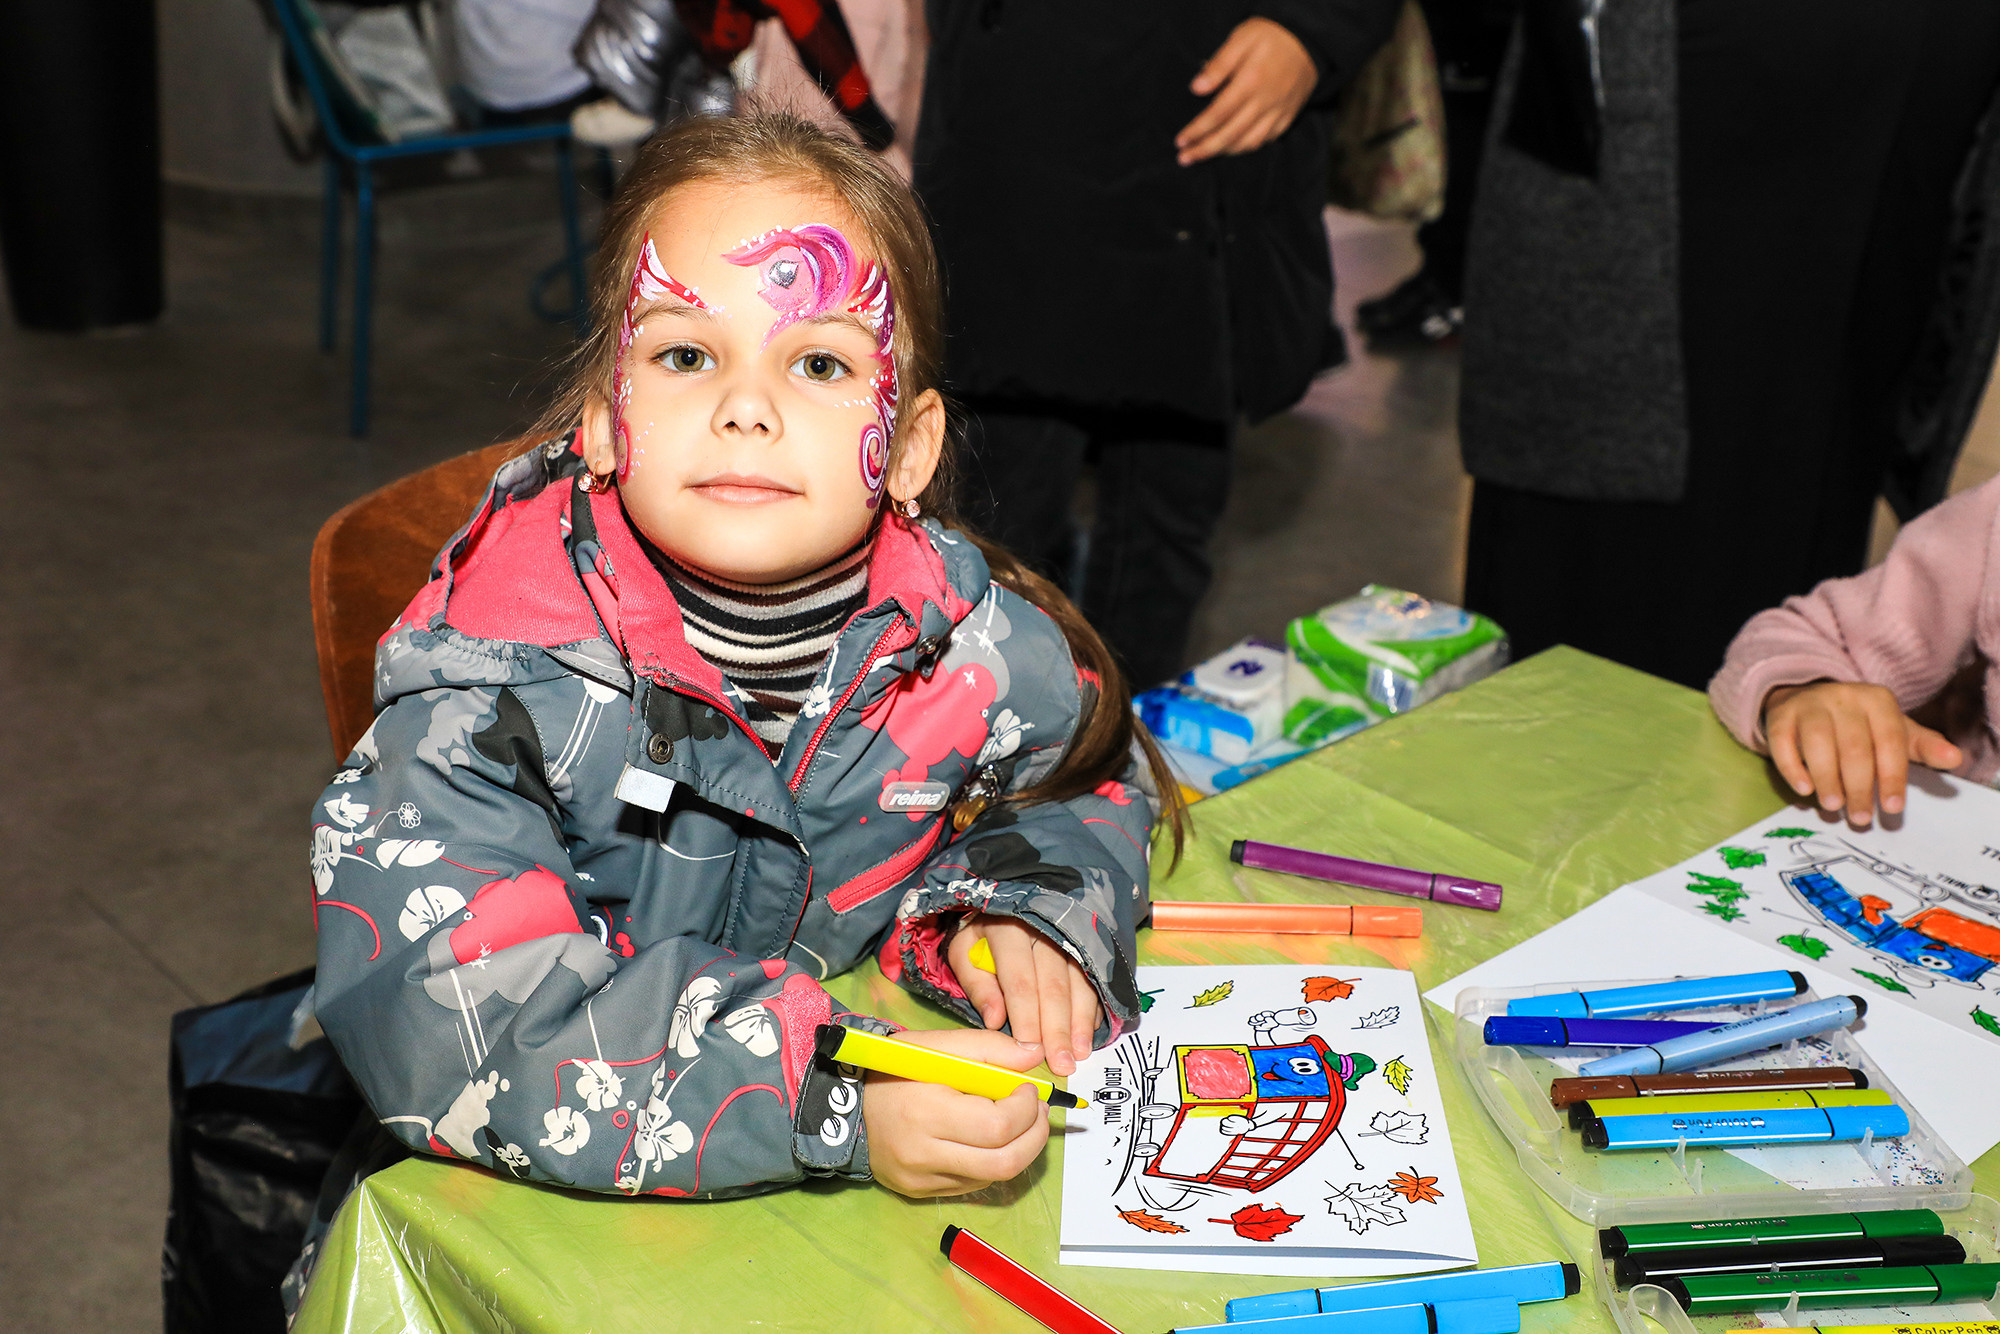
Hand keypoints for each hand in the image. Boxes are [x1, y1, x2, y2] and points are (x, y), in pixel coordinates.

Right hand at [861, 1027, 1050, 1196]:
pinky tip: (987, 1139)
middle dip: (1034, 1136)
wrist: (846, 1107)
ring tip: (1018, 1123)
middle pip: (1003, 1162)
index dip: (1026, 1110)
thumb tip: (1036, 1056)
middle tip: (1038, 1113)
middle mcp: (923, 1154)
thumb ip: (988, 1048)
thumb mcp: (936, 1045)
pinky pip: (973, 1184)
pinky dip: (992, 1160)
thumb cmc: (894, 1070)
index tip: (1029, 1089)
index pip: (997, 1127)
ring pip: (993, 1177)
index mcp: (926, 1112)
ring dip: (1019, 1150)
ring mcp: (921, 1179)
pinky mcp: (921, 1192)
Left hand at [948, 914, 1102, 1075]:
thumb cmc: (981, 936)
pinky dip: (1091, 1008)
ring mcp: (1068, 936)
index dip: (1026, 1015)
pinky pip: (1093, 979)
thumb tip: (995, 1020)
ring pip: (1079, 982)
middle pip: (1053, 985)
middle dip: (1058, 1029)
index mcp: (1007, 928)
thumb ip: (978, 985)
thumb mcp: (965, 953)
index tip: (1029, 1048)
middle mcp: (1043, 929)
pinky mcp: (1085, 945)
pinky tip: (1088, 1033)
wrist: (1005, 903)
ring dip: (1080, 1022)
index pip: (1019, 978)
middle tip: (1062, 1064)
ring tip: (1079, 1053)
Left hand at [1176, 18, 1318, 165]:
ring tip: (1203, 155)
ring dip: (1224, 153)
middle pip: (1230, 135)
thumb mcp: (1241, 39)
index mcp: (1250, 82)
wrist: (1309, 40)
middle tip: (1184, 158)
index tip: (1180, 140)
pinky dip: (1247, 148)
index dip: (1197, 130)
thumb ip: (1219, 64)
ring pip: (1248, 143)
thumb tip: (1197, 88)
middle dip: (1205, 150)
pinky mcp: (1287, 117)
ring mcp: (1278, 112)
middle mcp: (1264, 102)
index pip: (1217, 114)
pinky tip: (1232, 148)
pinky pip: (1266, 140)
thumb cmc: (1270, 36)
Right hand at [1763, 681, 1962, 826]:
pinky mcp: (1781, 715)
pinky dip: (1792, 767)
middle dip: (1859, 786)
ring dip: (1827, 779)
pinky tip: (1804, 789)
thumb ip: (1923, 747)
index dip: (1892, 776)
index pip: (1890, 741)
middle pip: (1854, 747)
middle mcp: (1844, 697)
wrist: (1808, 697)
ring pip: (1818, 743)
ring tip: (1833, 806)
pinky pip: (1783, 743)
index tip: (1892, 807)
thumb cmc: (1859, 724)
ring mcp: (1810, 704)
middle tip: (1860, 817)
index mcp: (1878, 700)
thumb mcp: (1894, 730)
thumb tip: (1955, 759)